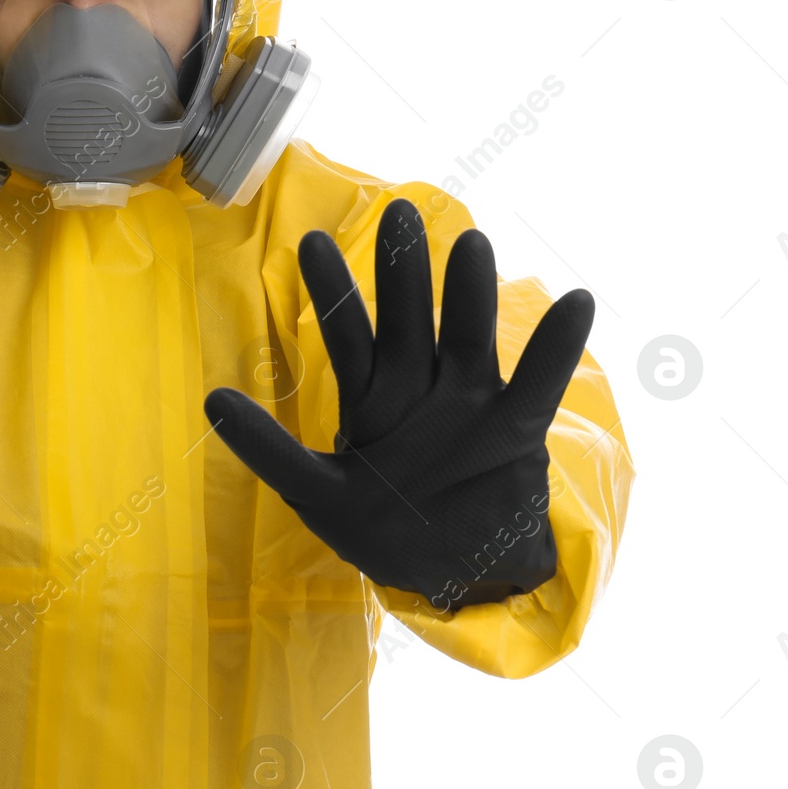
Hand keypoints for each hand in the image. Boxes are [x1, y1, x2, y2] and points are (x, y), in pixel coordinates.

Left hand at [205, 198, 593, 609]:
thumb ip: (269, 450)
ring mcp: (470, 400)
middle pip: (410, 317)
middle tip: (398, 213)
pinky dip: (557, 346)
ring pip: (469, 335)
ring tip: (470, 243)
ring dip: (470, 293)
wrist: (455, 576)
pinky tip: (577, 300)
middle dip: (403, 269)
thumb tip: (210, 400)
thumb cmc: (381, 529)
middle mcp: (419, 384)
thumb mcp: (316, 493)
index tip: (308, 240)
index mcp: (370, 396)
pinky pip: (540, 382)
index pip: (347, 331)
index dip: (331, 288)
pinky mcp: (516, 429)